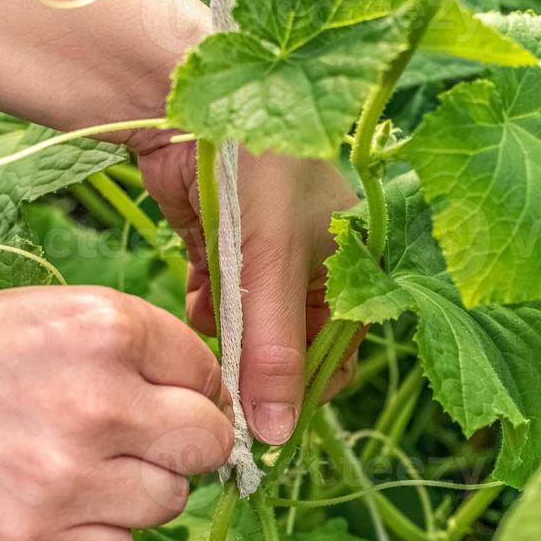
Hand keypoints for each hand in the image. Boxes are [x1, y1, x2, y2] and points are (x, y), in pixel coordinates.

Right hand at [0, 285, 233, 540]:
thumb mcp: (45, 309)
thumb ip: (124, 349)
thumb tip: (190, 389)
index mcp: (106, 328)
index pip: (205, 372)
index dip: (190, 386)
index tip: (169, 396)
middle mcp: (101, 404)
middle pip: (207, 444)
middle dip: (186, 441)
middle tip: (146, 439)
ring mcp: (69, 480)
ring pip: (167, 502)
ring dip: (140, 488)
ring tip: (84, 467)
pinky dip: (96, 533)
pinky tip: (53, 502)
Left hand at [137, 142, 360, 445]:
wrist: (188, 104)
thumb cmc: (255, 173)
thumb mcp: (271, 269)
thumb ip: (273, 355)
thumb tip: (278, 436)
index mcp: (352, 264)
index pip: (339, 351)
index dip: (305, 389)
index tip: (265, 420)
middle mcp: (315, 262)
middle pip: (290, 343)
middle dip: (258, 366)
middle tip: (226, 392)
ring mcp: (267, 254)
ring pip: (250, 325)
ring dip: (228, 338)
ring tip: (211, 336)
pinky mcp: (224, 244)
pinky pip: (221, 298)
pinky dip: (209, 308)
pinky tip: (197, 303)